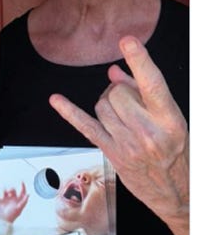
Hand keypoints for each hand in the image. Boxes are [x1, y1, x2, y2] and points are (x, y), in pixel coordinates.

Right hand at [0, 181, 28, 223]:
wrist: (2, 221)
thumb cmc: (11, 217)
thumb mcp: (19, 209)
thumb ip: (24, 202)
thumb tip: (28, 195)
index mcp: (18, 201)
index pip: (22, 192)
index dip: (23, 187)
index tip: (22, 182)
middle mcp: (12, 199)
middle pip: (12, 189)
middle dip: (11, 189)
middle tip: (9, 192)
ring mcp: (5, 199)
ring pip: (4, 190)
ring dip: (3, 191)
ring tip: (3, 196)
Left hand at [49, 37, 188, 234]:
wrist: (178, 194)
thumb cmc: (176, 151)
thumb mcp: (171, 119)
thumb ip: (144, 92)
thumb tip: (114, 71)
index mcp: (170, 121)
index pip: (152, 85)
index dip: (140, 60)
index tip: (128, 41)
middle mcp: (149, 133)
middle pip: (119, 93)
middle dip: (121, 91)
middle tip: (131, 100)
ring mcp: (128, 146)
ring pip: (102, 105)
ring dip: (108, 102)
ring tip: (122, 112)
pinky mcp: (112, 154)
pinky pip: (86, 127)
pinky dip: (69, 111)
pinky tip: (56, 100)